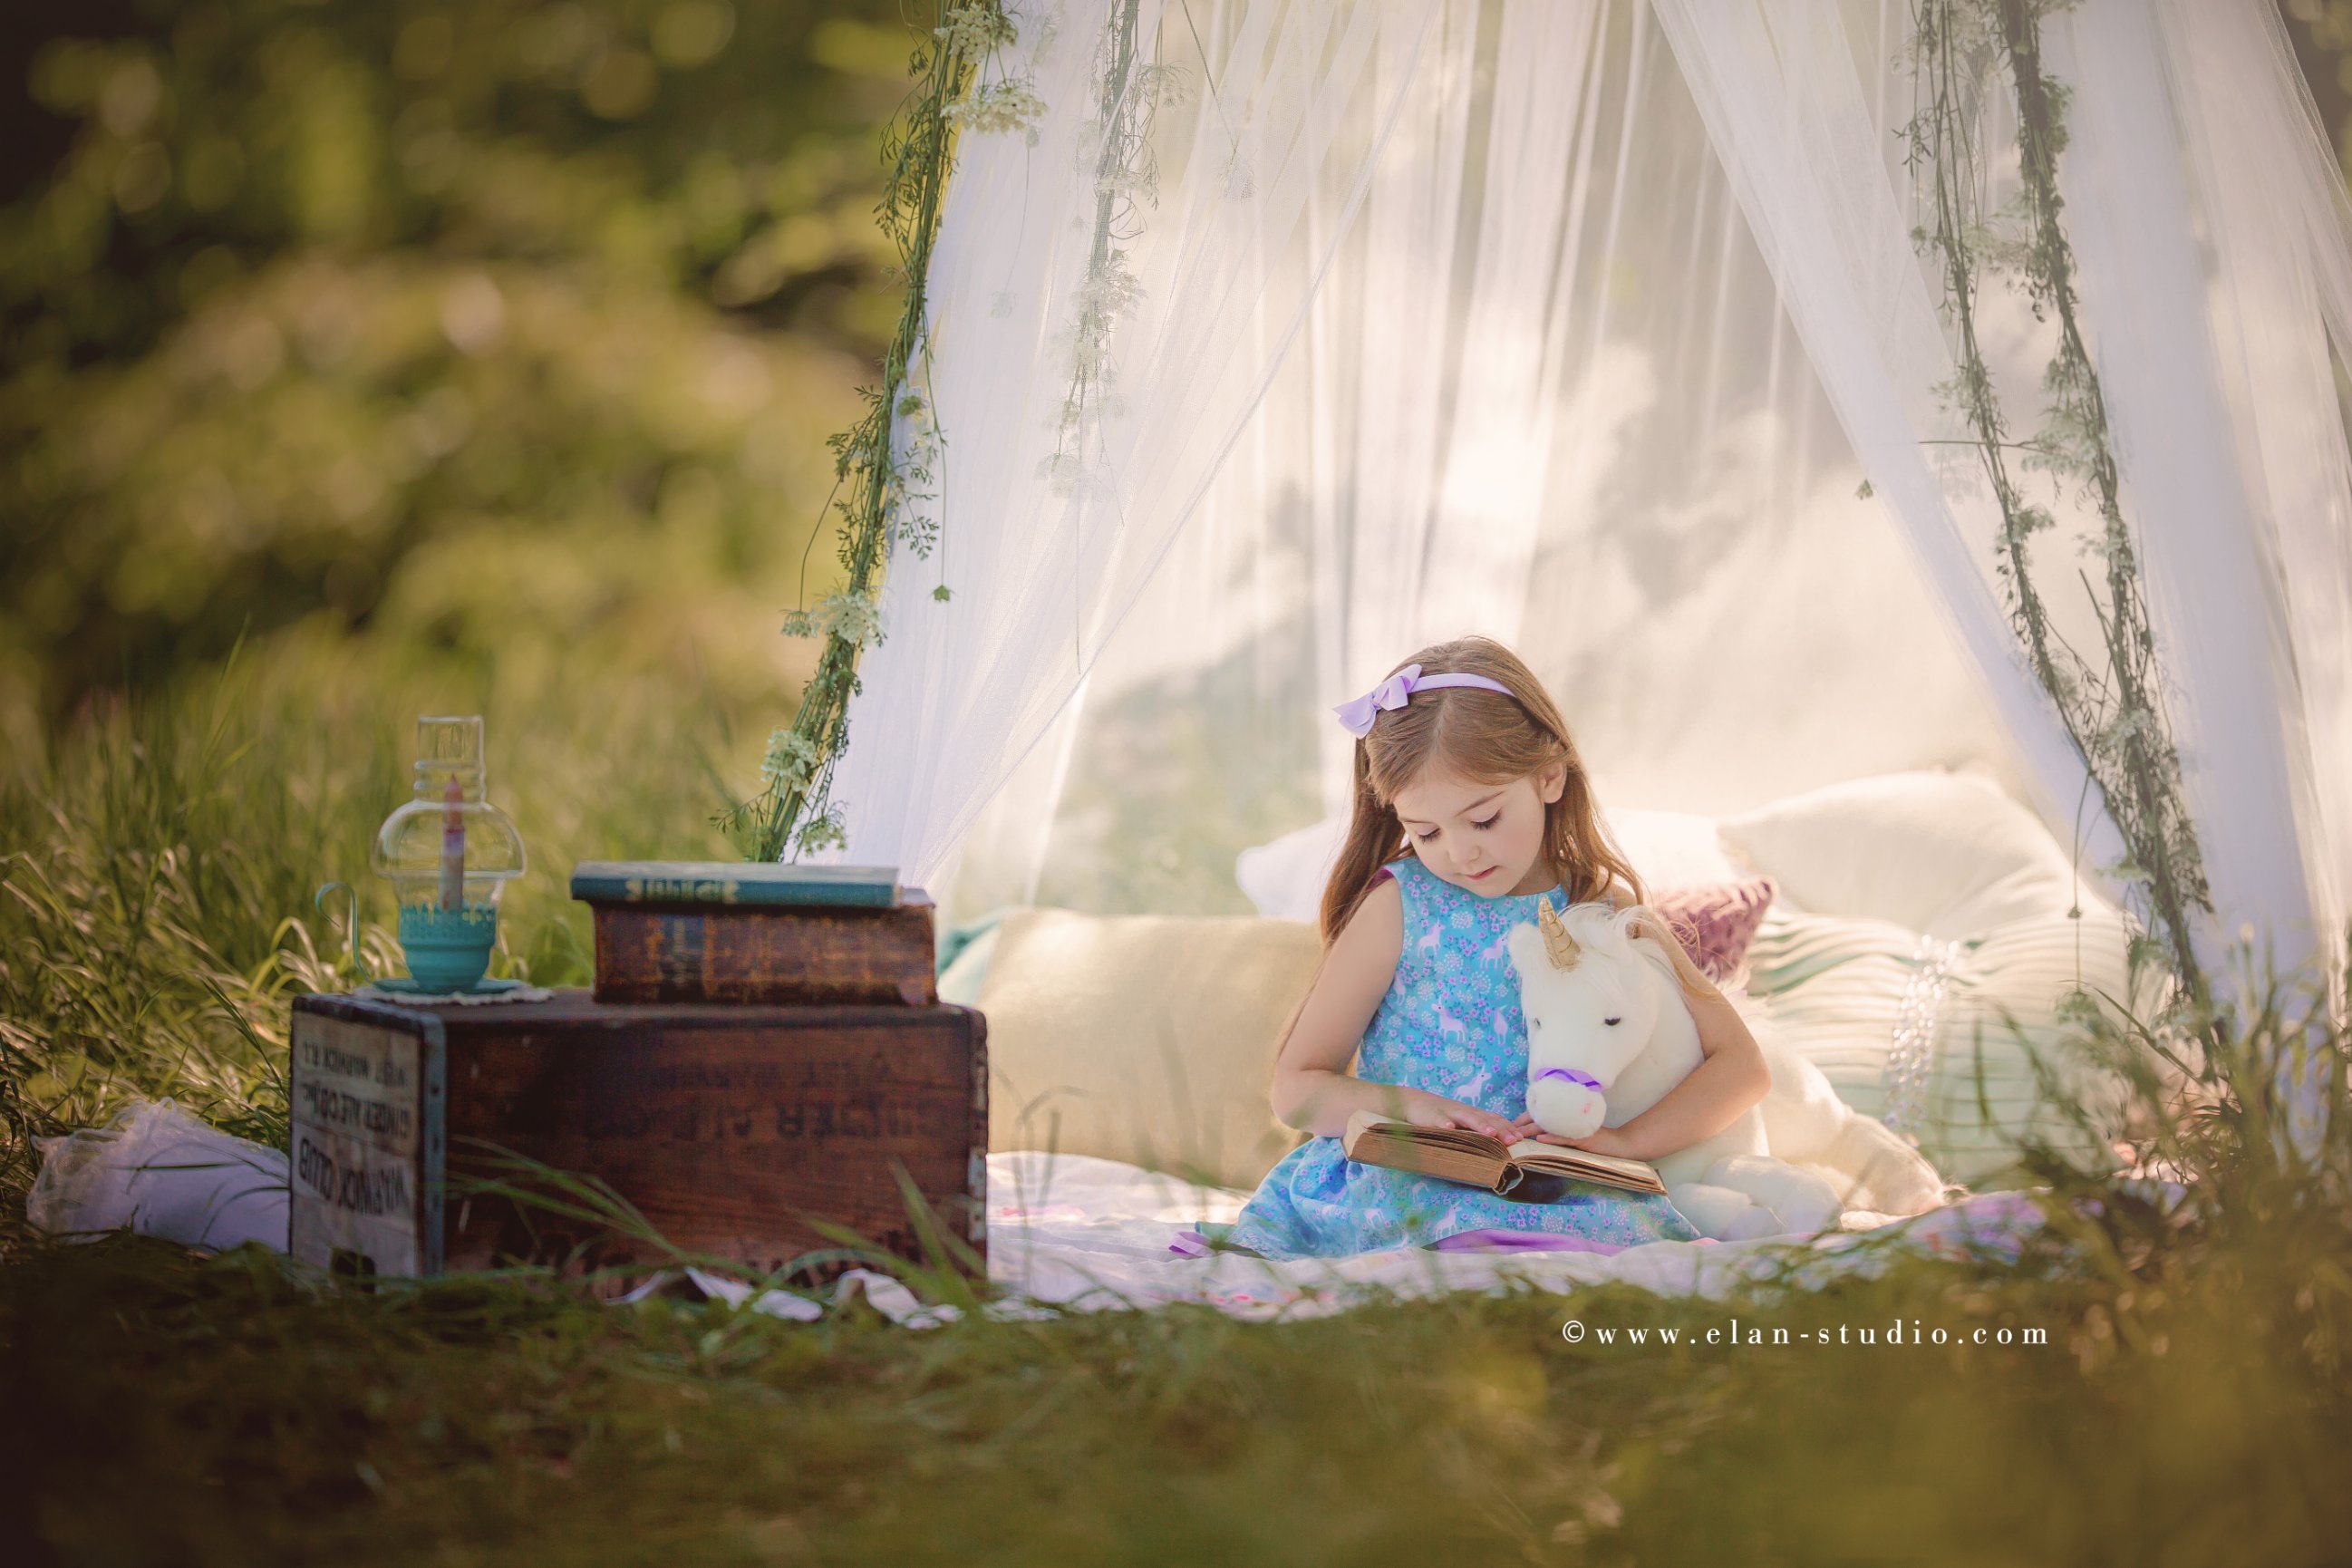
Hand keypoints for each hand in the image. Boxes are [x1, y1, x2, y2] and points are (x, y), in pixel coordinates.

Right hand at [1402, 1089, 1519, 1144]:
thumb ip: (1477, 1129)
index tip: (1521, 1139)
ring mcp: (1448, 1112)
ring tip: (1491, 1133)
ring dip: (1479, 1125)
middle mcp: (1464, 1111)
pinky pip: (1438, 1120)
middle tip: (1513, 1140)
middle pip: (1485, 1119)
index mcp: (1472, 1114)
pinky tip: (1449, 1129)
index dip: (1508, 1128)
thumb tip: (1499, 1143)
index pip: (1494, 1119)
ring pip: (1466, 1118)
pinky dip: (1444, 1123)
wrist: (1414, 1102)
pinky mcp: (1431, 1116)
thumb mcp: (1461, 1121)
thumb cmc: (1442, 1115)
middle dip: (1500, 1129)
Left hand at [1510, 1113, 1646, 1159]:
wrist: (1619, 1145)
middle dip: (1522, 1124)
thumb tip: (1537, 1134)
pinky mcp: (1583, 1137)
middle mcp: (1568, 1119)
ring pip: (1550, 1126)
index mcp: (1565, 1118)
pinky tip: (1541, 1139)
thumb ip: (1559, 1132)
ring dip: (1532, 1130)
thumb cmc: (1595, 1141)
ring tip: (1517, 1134)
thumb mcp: (1574, 1135)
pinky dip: (1552, 1138)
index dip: (1524, 1118)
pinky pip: (1565, 1138)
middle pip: (1541, 1118)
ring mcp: (1575, 1127)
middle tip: (1507, 1129)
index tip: (1509, 1124)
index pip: (1541, 1114)